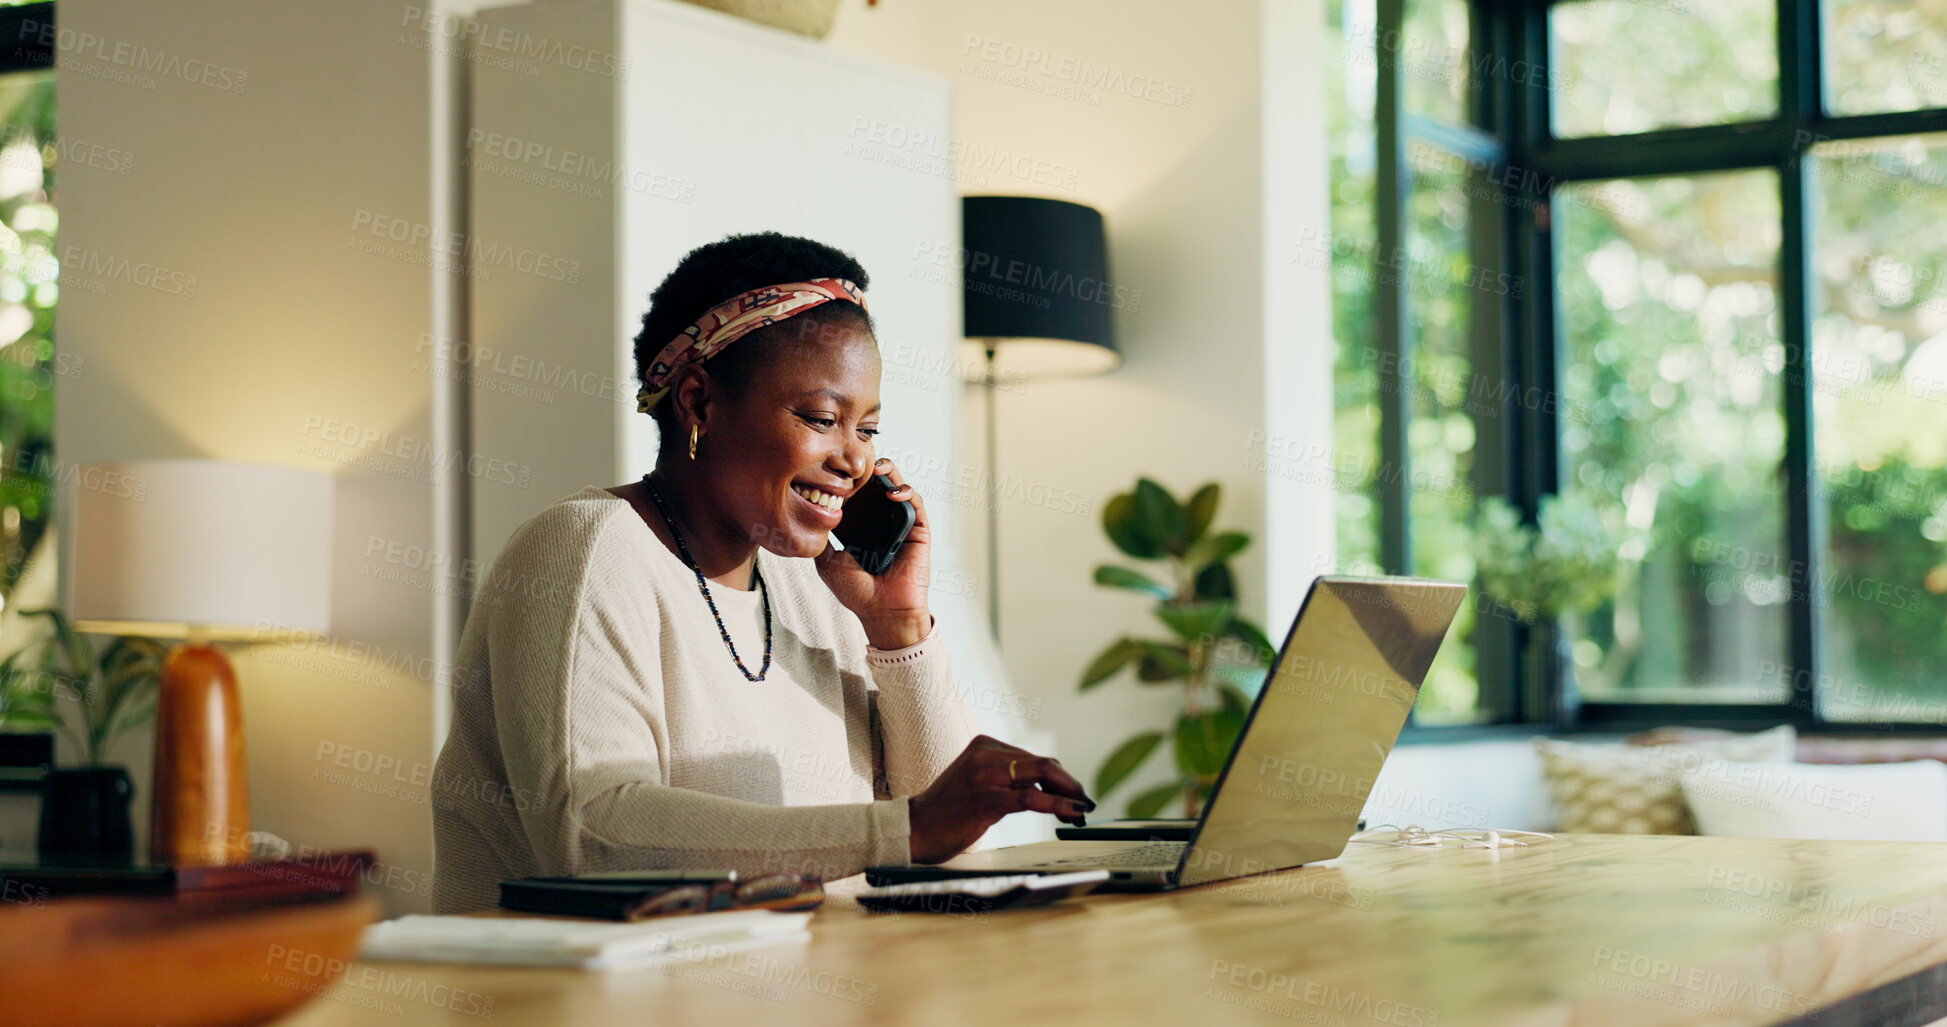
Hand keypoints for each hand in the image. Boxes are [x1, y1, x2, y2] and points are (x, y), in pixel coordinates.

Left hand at [815, 457, 932, 648]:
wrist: (882, 612)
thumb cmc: (857, 592)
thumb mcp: (827, 561)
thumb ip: (818, 539)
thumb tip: (801, 517)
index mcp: (860, 527)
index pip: (855, 495)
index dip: (846, 480)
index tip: (833, 470)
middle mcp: (881, 522)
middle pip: (875, 486)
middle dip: (867, 470)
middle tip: (855, 462)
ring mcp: (900, 524)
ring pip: (897, 488)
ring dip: (889, 473)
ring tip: (876, 468)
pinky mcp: (919, 531)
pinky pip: (915, 505)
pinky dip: (906, 493)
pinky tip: (892, 492)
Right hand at [906, 735, 1095, 863]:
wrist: (915, 829)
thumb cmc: (947, 812)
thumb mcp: (977, 782)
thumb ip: (1005, 777)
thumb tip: (1046, 787)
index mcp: (984, 745)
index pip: (1033, 758)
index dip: (1060, 778)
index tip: (1074, 796)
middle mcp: (986, 753)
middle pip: (1043, 764)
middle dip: (1069, 785)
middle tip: (1084, 804)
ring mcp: (985, 774)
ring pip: (1042, 775)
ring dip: (1068, 795)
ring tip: (1081, 812)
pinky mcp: (987, 798)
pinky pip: (1032, 798)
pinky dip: (1058, 805)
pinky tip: (1072, 813)